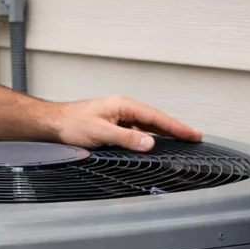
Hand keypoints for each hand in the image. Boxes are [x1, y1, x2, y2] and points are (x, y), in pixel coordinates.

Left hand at [50, 96, 201, 150]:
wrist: (54, 124)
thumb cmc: (72, 124)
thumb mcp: (101, 133)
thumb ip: (126, 138)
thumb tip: (150, 143)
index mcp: (123, 105)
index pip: (156, 117)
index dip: (176, 126)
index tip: (192, 134)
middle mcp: (123, 108)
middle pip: (156, 119)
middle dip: (176, 128)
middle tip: (195, 137)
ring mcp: (119, 116)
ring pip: (147, 125)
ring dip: (164, 133)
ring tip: (182, 140)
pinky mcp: (114, 124)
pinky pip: (137, 130)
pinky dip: (150, 136)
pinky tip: (155, 143)